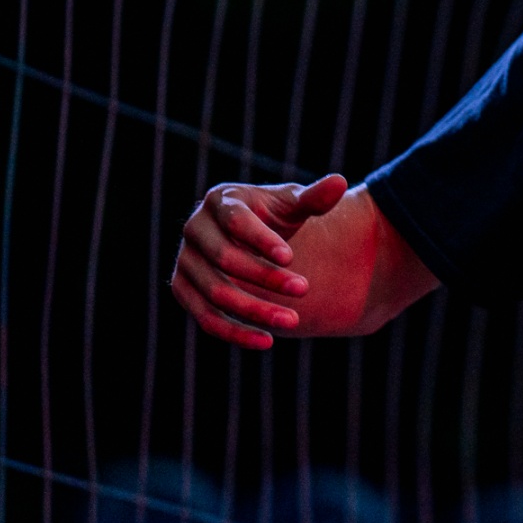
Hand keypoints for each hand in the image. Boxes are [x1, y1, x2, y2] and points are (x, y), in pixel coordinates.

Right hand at [170, 174, 346, 348]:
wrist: (252, 239)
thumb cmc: (275, 217)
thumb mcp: (294, 205)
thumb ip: (314, 198)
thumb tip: (340, 181)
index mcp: (220, 201)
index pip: (236, 221)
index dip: (261, 240)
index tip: (290, 258)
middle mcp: (195, 229)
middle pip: (224, 259)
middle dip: (265, 277)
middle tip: (304, 289)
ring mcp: (185, 261)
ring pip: (216, 293)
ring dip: (255, 310)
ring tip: (294, 320)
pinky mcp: (182, 290)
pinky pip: (205, 317)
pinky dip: (235, 332)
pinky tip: (267, 341)